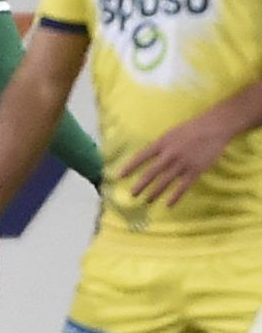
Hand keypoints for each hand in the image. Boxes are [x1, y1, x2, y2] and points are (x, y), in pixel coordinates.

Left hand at [119, 109, 234, 206]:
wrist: (214, 127)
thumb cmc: (190, 130)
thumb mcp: (170, 134)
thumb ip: (159, 147)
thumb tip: (146, 159)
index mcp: (162, 143)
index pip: (141, 156)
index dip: (129, 167)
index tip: (119, 176)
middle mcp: (170, 154)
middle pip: (151, 172)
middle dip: (140, 185)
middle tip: (132, 195)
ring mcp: (183, 163)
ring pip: (165, 181)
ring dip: (154, 193)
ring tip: (146, 201)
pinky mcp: (196, 170)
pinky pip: (183, 187)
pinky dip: (175, 197)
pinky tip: (168, 205)